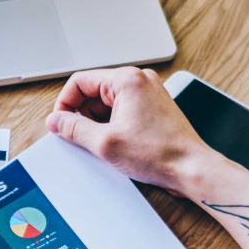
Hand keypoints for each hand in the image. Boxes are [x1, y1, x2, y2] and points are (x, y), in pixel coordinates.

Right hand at [48, 67, 242, 196]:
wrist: (192, 168)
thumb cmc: (161, 154)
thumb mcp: (105, 143)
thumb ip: (73, 129)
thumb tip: (56, 121)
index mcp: (127, 80)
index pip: (80, 82)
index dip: (64, 104)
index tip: (60, 123)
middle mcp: (139, 80)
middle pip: (93, 91)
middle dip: (81, 115)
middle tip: (78, 137)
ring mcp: (148, 93)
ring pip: (106, 102)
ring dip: (97, 122)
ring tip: (102, 144)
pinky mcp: (152, 107)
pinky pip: (122, 110)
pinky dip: (112, 125)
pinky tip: (115, 144)